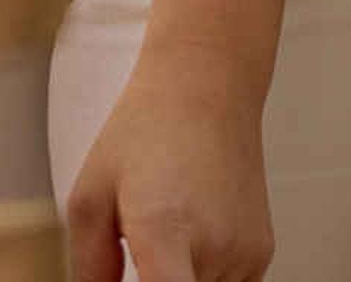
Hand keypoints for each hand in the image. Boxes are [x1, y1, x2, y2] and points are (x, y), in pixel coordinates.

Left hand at [67, 54, 272, 281]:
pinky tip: (188, 240)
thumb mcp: (90, 196)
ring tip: (164, 237)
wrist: (207, 87)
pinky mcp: (262, 253)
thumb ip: (88, 270)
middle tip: (139, 255)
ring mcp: (245, 253)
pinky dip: (204, 281)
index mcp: (164, 228)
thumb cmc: (142, 133)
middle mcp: (214, 246)